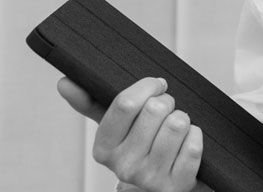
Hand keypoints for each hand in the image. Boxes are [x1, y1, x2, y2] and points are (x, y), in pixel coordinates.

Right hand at [57, 76, 204, 191]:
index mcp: (103, 148)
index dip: (148, 86)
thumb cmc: (138, 145)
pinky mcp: (176, 184)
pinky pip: (193, 144)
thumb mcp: (114, 127)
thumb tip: (65, 82)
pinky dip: (195, 136)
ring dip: (183, 119)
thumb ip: (90, 103)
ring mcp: (150, 177)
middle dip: (167, 102)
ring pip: (178, 124)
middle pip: (156, 108)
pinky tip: (185, 143)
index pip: (125, 103)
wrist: (156, 185)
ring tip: (174, 128)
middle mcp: (124, 166)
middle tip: (165, 111)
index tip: (156, 86)